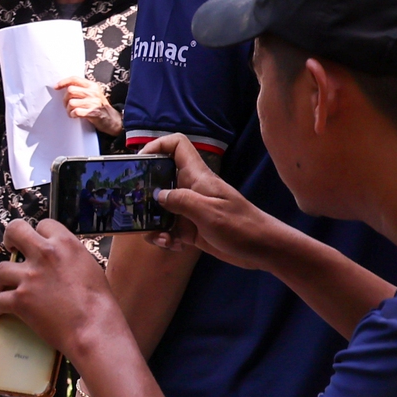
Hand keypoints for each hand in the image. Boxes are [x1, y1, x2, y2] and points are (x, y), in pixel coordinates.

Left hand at [0, 218, 121, 357]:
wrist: (94, 331)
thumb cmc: (100, 304)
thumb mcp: (90, 268)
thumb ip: (71, 257)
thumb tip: (60, 256)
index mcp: (65, 244)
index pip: (43, 224)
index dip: (39, 233)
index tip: (36, 242)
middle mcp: (45, 255)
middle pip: (14, 230)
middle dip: (9, 239)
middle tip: (11, 248)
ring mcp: (30, 277)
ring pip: (0, 269)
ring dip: (1, 279)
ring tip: (5, 285)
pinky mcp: (20, 300)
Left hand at [54, 76, 120, 135]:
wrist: (113, 119)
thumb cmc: (99, 106)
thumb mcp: (93, 93)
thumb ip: (82, 89)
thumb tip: (64, 87)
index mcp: (92, 85)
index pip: (74, 79)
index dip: (63, 82)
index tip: (56, 87)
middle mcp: (93, 92)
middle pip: (70, 91)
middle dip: (65, 99)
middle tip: (67, 105)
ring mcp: (93, 102)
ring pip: (71, 103)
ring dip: (68, 109)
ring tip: (72, 112)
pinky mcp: (93, 112)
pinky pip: (76, 112)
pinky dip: (72, 115)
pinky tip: (75, 116)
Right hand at [140, 133, 281, 269]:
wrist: (263, 250)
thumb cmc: (240, 226)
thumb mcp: (208, 212)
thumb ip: (180, 201)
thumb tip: (157, 195)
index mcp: (197, 177)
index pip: (177, 146)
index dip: (157, 145)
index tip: (140, 162)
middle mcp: (191, 189)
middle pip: (160, 177)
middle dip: (144, 190)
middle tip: (133, 204)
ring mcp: (190, 209)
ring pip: (161, 207)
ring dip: (153, 221)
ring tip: (156, 235)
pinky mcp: (192, 228)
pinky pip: (169, 228)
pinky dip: (164, 237)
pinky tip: (170, 245)